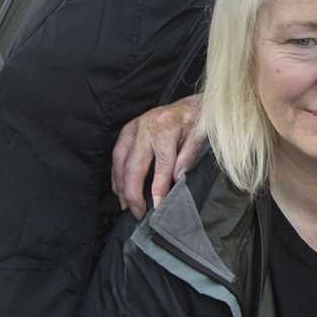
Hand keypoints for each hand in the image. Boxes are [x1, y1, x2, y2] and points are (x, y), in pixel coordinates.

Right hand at [110, 94, 203, 218]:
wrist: (188, 104)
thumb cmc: (196, 121)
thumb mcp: (200, 135)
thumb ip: (189, 156)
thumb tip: (178, 178)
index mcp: (166, 128)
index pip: (162, 164)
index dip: (159, 188)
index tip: (158, 207)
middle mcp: (146, 127)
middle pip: (135, 166)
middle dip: (133, 193)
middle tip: (137, 213)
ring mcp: (133, 128)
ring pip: (120, 161)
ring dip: (121, 186)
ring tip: (126, 205)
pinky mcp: (126, 130)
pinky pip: (116, 155)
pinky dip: (116, 174)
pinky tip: (119, 188)